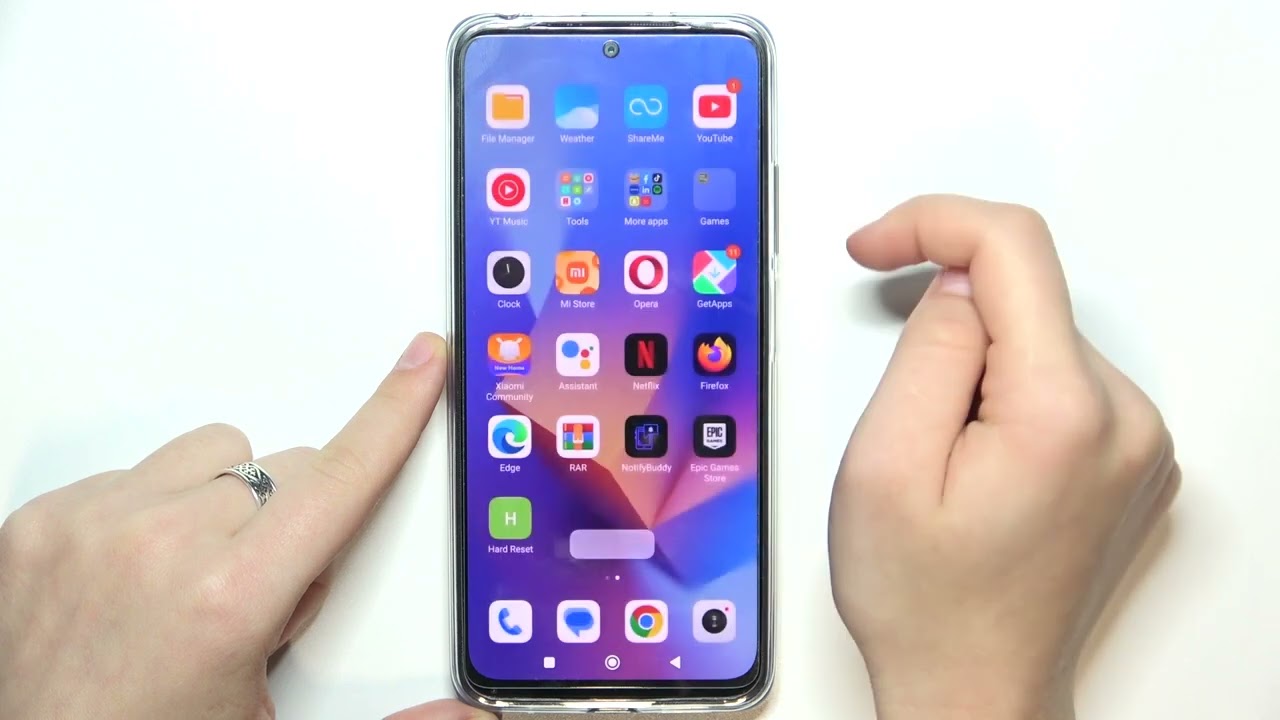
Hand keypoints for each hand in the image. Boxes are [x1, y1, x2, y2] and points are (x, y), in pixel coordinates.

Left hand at [0, 333, 490, 719]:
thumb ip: (387, 717)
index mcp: (230, 597)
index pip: (341, 478)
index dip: (395, 413)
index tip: (423, 364)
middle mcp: (159, 544)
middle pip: (286, 470)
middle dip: (296, 520)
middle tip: (255, 596)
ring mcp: (93, 525)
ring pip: (212, 455)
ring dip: (222, 501)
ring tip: (191, 580)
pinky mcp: (42, 520)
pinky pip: (136, 472)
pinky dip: (151, 512)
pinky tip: (136, 579)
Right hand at [830, 196, 1179, 719]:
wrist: (972, 689)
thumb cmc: (925, 603)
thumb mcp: (882, 464)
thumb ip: (924, 349)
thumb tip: (956, 286)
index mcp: (1064, 412)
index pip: (1012, 248)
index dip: (930, 223)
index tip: (874, 246)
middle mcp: (1124, 419)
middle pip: (1021, 300)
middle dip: (943, 335)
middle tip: (902, 424)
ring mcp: (1135, 442)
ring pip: (1033, 341)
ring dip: (971, 374)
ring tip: (941, 466)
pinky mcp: (1126, 458)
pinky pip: (1054, 382)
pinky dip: (1001, 398)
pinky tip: (975, 470)